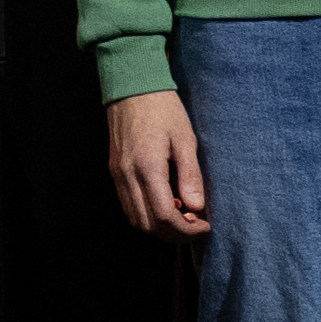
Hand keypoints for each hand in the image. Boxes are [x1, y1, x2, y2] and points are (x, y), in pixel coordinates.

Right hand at [107, 91, 211, 239]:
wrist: (132, 88)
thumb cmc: (163, 110)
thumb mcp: (185, 139)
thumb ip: (190, 175)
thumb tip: (197, 207)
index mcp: (148, 167)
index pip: (164, 216)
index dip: (186, 230)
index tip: (205, 225)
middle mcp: (128, 175)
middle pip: (148, 224)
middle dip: (174, 233)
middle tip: (195, 225)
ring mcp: (118, 174)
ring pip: (135, 219)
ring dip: (159, 226)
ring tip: (181, 215)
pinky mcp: (115, 171)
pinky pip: (128, 205)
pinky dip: (147, 214)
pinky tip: (164, 201)